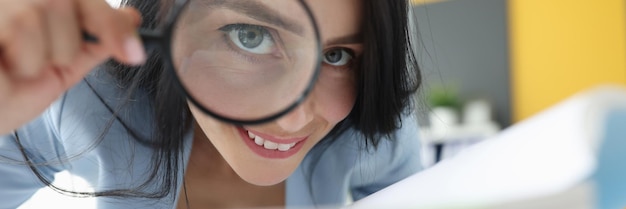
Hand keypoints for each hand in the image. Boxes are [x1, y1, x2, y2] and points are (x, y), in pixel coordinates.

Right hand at [0, 0, 144, 133]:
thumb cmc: (1, 96)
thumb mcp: (56, 71)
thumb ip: (92, 44)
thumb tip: (130, 21)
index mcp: (37, 8)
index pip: (87, 1)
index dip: (112, 23)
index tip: (134, 52)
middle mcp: (18, 0)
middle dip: (66, 43)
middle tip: (35, 67)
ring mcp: (4, 4)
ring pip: (50, 8)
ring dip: (38, 54)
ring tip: (11, 65)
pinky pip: (26, 25)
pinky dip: (22, 56)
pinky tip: (1, 61)